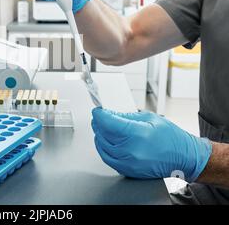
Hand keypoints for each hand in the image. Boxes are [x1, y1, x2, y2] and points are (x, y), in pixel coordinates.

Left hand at [91, 108, 211, 181]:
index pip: (107, 123)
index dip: (99, 115)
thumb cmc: (172, 138)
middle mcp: (131, 150)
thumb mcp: (150, 118)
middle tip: (98, 118)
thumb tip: (111, 114)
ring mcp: (129, 163)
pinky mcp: (129, 171)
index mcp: (137, 134)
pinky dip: (104, 149)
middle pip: (102, 135)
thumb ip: (127, 116)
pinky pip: (109, 159)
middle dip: (98, 124)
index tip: (97, 111)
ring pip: (102, 148)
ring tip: (100, 129)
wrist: (185, 158)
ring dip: (99, 137)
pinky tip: (106, 142)